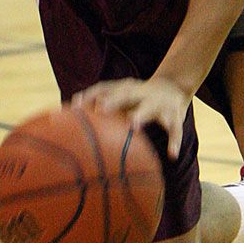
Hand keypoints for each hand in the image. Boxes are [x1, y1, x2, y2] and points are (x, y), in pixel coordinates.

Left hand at [74, 76, 189, 158]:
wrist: (173, 87)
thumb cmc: (137, 100)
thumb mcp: (120, 101)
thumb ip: (99, 112)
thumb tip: (68, 127)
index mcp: (124, 88)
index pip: (104, 87)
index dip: (90, 94)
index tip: (75, 106)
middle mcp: (140, 92)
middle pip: (125, 93)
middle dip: (113, 100)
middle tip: (101, 109)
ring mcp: (158, 102)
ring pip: (149, 107)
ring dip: (141, 114)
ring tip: (134, 125)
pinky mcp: (175, 114)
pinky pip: (175, 129)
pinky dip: (174, 141)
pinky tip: (172, 155)